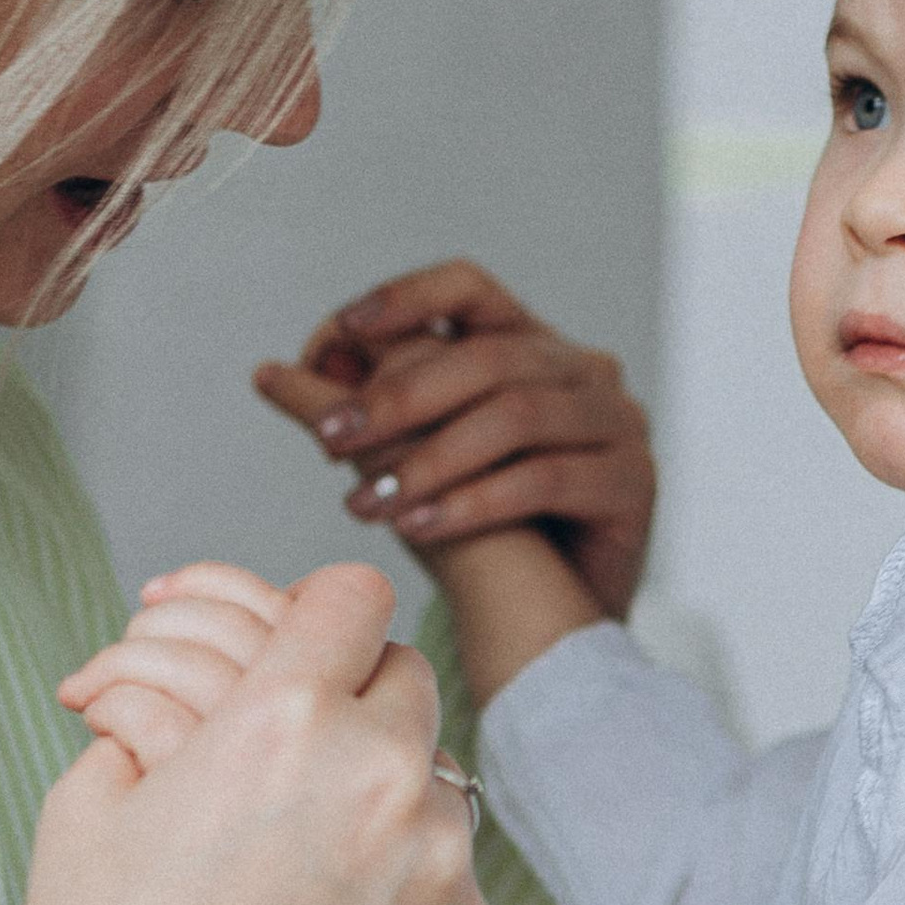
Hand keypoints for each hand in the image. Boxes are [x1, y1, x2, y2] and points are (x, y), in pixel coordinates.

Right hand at [0, 565, 485, 904]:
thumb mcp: (92, 800)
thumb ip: (165, 708)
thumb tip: (202, 687)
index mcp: (280, 719)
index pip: (349, 595)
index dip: (315, 611)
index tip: (297, 642)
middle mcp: (377, 776)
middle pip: (403, 674)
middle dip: (349, 695)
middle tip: (291, 747)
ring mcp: (435, 864)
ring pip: (434, 773)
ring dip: (379, 788)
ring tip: (301, 852)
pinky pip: (447, 869)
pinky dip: (400, 879)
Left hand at [256, 259, 656, 620]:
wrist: (567, 617)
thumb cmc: (491, 530)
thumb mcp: (420, 456)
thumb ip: (363, 412)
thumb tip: (270, 372)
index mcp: (533, 345)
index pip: (471, 288)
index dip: (408, 298)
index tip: (343, 328)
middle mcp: (584, 369)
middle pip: (488, 358)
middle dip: (400, 398)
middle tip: (329, 440)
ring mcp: (618, 422)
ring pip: (516, 417)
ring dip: (431, 458)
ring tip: (367, 503)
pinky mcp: (634, 482)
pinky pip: (546, 480)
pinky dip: (474, 502)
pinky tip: (418, 532)